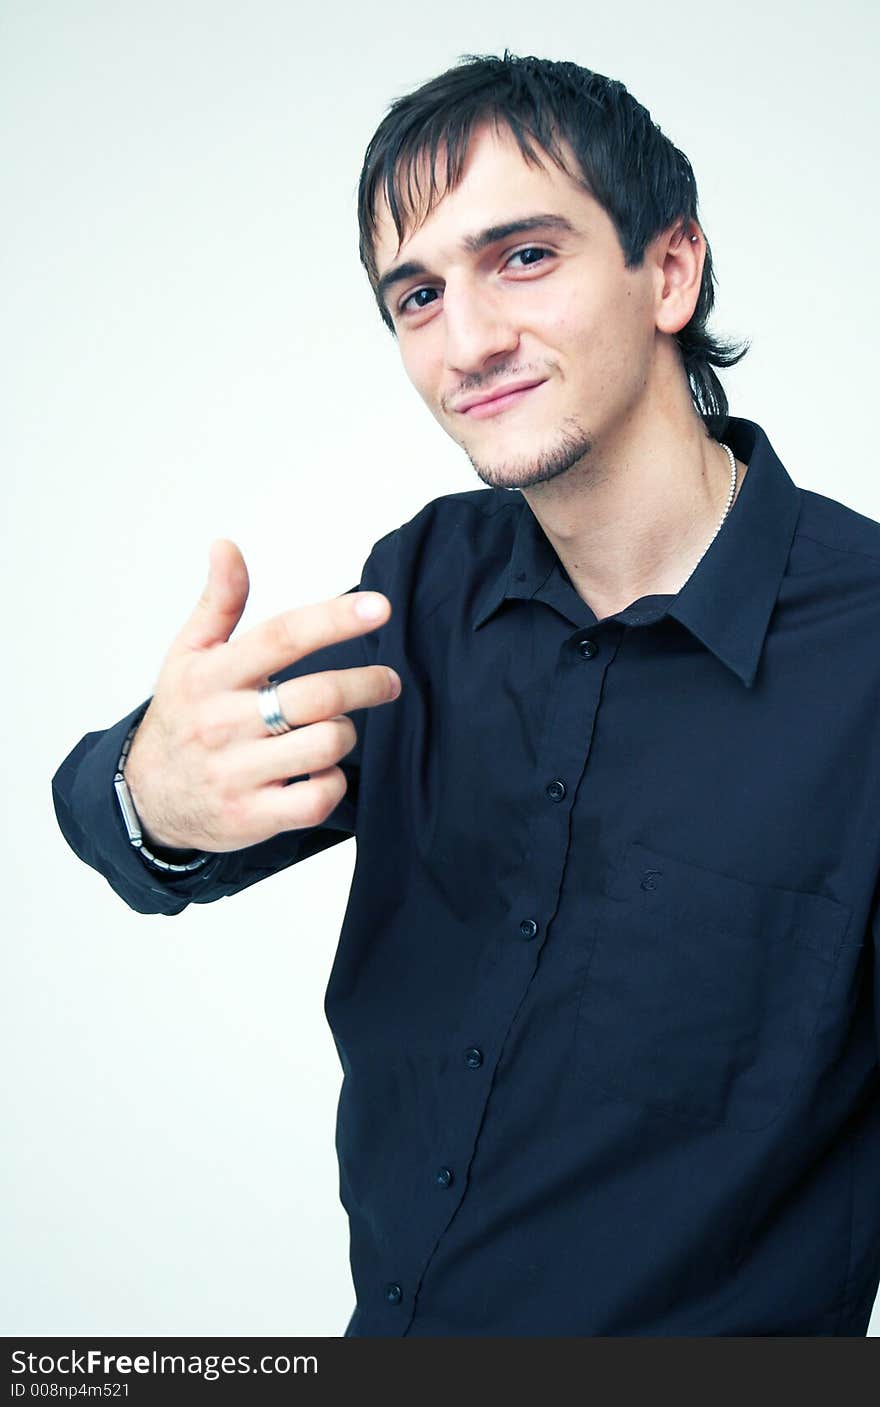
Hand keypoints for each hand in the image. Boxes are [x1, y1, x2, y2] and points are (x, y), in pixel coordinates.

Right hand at [124, 540, 399, 852]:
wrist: (149, 798)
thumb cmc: (182, 716)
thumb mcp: (188, 655)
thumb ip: (219, 602)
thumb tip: (225, 545)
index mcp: (212, 675)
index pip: (281, 636)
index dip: (334, 619)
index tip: (380, 607)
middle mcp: (222, 723)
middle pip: (318, 696)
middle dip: (367, 683)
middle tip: (387, 681)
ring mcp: (236, 772)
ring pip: (326, 744)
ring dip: (345, 733)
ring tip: (336, 729)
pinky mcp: (251, 816)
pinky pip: (318, 797)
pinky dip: (333, 782)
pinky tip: (323, 771)